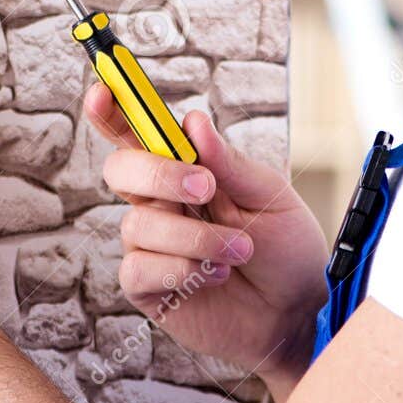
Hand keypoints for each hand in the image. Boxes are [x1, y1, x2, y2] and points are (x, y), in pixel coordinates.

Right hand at [84, 82, 327, 399]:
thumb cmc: (287, 250)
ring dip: (196, 236)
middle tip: (206, 188)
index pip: (138, 131)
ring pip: (139, 223)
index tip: (104, 88)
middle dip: (159, 172)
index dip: (114, 107)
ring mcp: (151, 244)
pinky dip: (180, 269)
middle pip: (121, 168)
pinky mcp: (147, 286)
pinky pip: (138, 267)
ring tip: (239, 251)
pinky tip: (212, 276)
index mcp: (187, 169)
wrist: (298, 314)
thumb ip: (229, 163)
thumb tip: (192, 120)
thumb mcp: (270, 197)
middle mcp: (161, 201)